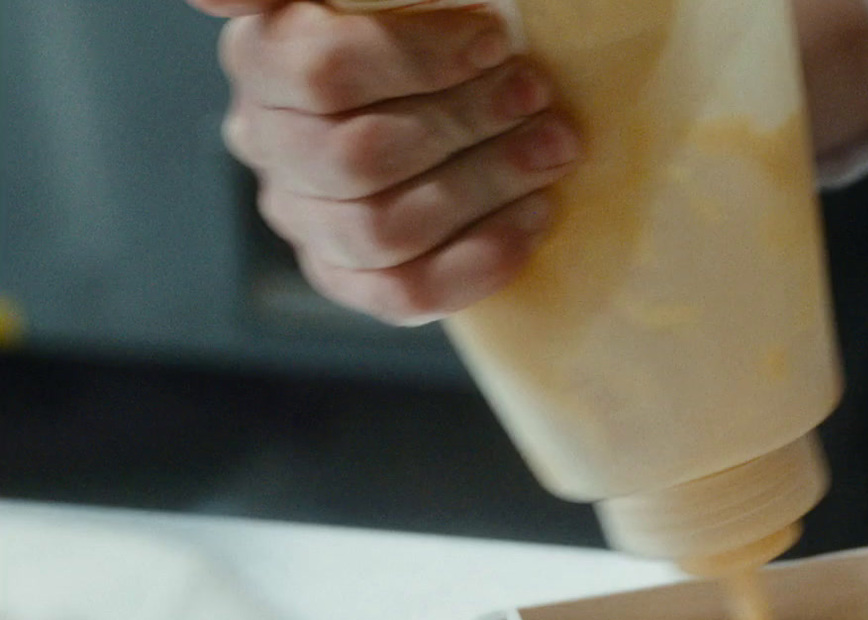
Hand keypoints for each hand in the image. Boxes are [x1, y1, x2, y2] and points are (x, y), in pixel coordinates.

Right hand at [190, 0, 578, 322]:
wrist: (462, 91)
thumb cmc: (432, 24)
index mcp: (263, 54)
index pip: (321, 73)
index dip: (416, 59)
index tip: (495, 38)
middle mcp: (266, 141)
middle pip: (356, 157)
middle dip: (464, 124)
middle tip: (536, 95)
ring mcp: (302, 217)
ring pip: (381, 229)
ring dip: (484, 187)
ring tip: (552, 149)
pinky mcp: (346, 276)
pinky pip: (405, 292)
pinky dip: (482, 258)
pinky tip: (537, 214)